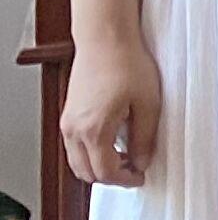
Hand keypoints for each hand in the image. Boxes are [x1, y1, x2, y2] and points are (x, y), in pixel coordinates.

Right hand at [59, 33, 162, 188]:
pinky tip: (112, 143)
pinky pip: (74, 146)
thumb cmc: (128, 64)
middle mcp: (74, 130)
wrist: (106, 39)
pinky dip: (90, 153)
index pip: (105, 172)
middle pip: (86, 172)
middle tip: (134, 170)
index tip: (141, 176)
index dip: (125, 179)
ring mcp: (67, 122)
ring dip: (98, 166)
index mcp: (93, 130)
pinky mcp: (68, 114)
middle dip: (111, 177)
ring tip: (125, 157)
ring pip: (77, 161)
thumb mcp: (148, 104)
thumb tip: (142, 162)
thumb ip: (144, 138)